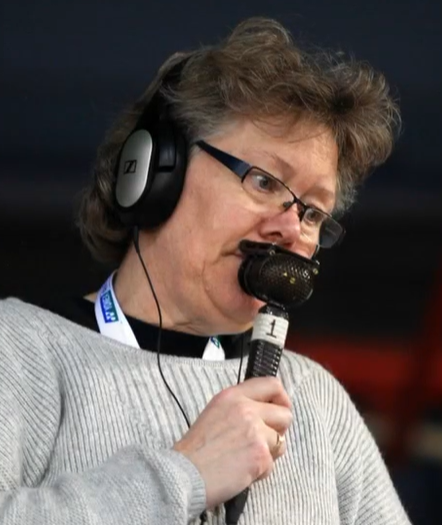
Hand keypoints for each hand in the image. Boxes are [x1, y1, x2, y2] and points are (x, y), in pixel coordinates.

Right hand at [173, 377, 291, 508]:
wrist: (184, 474)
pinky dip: (260, 472)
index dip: (281, 398)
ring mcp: (255, 430)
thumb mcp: (215, 413)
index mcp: (232, 396)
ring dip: (269, 453)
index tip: (280, 409)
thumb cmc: (196, 450)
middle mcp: (246, 408)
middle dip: (279, 430)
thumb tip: (265, 411)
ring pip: (282, 441)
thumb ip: (240, 407)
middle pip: (285, 414)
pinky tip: (241, 471)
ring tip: (246, 458)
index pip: (272, 384)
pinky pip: (272, 464)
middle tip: (263, 441)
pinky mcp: (260, 454)